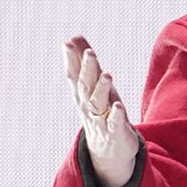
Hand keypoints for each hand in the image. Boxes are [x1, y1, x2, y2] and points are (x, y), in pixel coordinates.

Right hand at [65, 37, 140, 186]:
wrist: (107, 148)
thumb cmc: (100, 110)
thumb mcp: (93, 85)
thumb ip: (83, 62)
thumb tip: (75, 37)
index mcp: (82, 93)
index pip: (74, 74)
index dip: (72, 59)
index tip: (68, 43)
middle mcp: (88, 105)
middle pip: (86, 86)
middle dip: (87, 69)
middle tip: (90, 53)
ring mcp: (101, 119)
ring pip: (98, 103)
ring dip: (102, 89)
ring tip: (108, 75)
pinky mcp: (115, 131)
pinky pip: (114, 123)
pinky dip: (116, 115)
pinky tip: (118, 106)